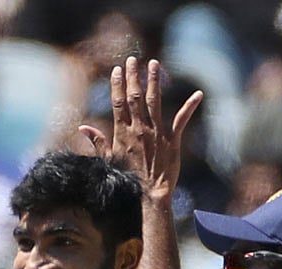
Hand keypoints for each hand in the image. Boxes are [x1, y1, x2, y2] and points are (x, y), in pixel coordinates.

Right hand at [79, 56, 202, 201]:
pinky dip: (190, 107)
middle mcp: (140, 129)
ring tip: (153, 64)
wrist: (149, 195)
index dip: (118, 84)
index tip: (117, 70)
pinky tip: (198, 95)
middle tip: (132, 60)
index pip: (119, 102)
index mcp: (123, 133)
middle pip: (135, 96)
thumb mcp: (109, 160)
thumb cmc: (128, 180)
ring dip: (154, 81)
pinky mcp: (173, 141)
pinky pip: (182, 120)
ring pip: (154, 101)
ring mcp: (157, 133)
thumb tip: (83, 128)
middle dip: (133, 76)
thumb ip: (98, 141)